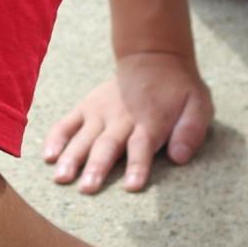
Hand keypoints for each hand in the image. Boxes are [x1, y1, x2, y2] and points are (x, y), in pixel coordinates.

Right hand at [44, 51, 213, 192]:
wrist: (153, 57)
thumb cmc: (179, 88)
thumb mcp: (199, 104)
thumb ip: (192, 130)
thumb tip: (180, 156)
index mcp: (150, 120)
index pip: (142, 147)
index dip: (137, 166)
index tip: (131, 186)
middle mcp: (122, 117)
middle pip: (108, 145)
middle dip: (97, 167)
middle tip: (87, 189)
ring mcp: (100, 111)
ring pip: (84, 137)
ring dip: (72, 158)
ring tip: (62, 177)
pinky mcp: (86, 107)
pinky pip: (67, 123)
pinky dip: (56, 138)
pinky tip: (48, 156)